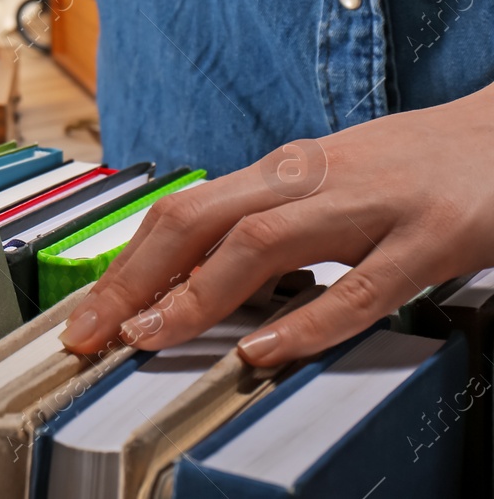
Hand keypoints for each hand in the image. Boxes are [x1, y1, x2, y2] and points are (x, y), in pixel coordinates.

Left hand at [60, 83, 493, 365]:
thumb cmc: (410, 167)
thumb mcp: (326, 186)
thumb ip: (268, 223)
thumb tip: (194, 272)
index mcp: (281, 173)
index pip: (181, 214)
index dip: (126, 263)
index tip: (87, 312)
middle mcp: (311, 181)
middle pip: (198, 222)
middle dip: (134, 279)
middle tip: (90, 332)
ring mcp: (369, 207)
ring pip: (260, 244)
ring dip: (195, 294)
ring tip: (150, 338)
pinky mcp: (430, 238)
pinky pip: (359, 287)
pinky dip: (306, 320)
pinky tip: (265, 349)